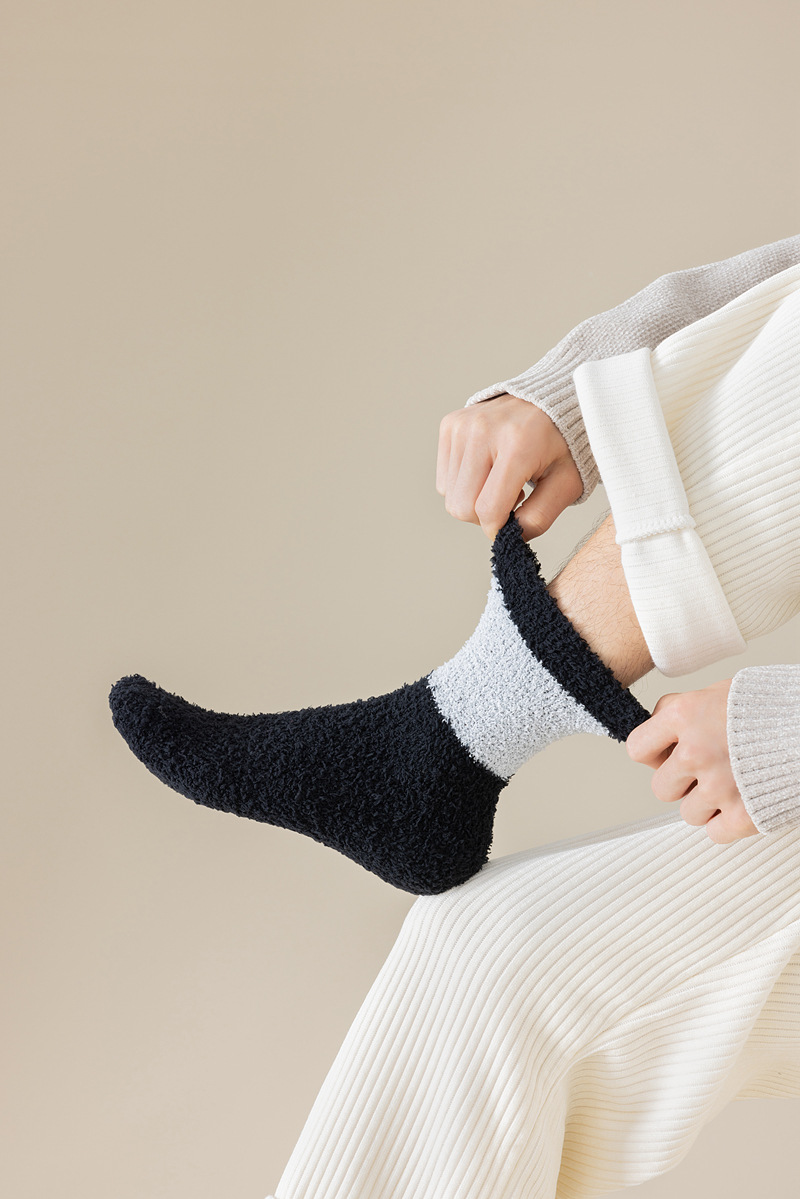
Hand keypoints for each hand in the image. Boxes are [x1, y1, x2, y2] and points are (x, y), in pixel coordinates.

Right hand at [436, 394, 582, 540]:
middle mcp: (484, 430)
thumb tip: (510, 537)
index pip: (487, 509)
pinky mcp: (450, 424)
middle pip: (462, 507)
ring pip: (449, 495)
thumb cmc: (563, 444)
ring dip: (474, 498)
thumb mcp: (567, 483)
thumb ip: (540, 516)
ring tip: (501, 479)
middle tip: (512, 497)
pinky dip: (464, 483)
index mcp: (518, 444)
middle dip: (484, 516)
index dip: (498, 529)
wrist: (554, 399)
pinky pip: (444, 478)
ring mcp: (463, 425)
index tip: (512, 526)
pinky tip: (488, 468)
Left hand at [626, 680, 757, 843]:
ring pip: (688, 813)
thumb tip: (657, 734)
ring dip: (706, 803)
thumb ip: (683, 711)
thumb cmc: (770, 707)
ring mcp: (720, 786)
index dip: (653, 754)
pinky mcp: (745, 814)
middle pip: (661, 788)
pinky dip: (728, 823)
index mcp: (686, 716)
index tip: (666, 755)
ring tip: (733, 782)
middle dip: (681, 782)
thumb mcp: (719, 691)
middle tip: (708, 770)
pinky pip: (714, 833)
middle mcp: (696, 751)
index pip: (637, 748)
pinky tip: (743, 801)